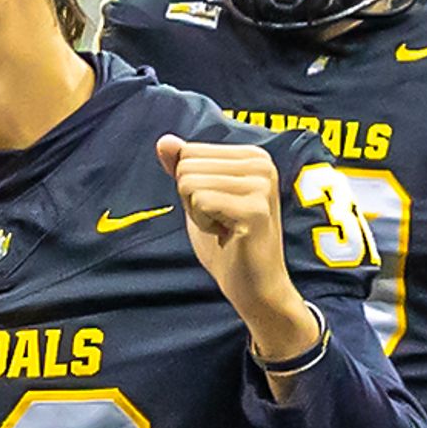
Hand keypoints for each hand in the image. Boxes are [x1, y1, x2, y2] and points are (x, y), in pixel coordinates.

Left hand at [154, 135, 319, 361]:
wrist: (255, 286)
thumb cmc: (228, 243)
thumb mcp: (199, 197)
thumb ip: (184, 167)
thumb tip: (164, 141)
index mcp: (253, 155)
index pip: (189, 153)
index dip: (192, 186)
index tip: (219, 208)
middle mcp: (262, 163)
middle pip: (187, 166)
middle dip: (191, 199)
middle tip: (221, 221)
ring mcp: (261, 185)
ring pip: (189, 183)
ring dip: (197, 213)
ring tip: (224, 228)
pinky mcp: (254, 208)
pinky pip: (200, 201)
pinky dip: (203, 224)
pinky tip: (227, 236)